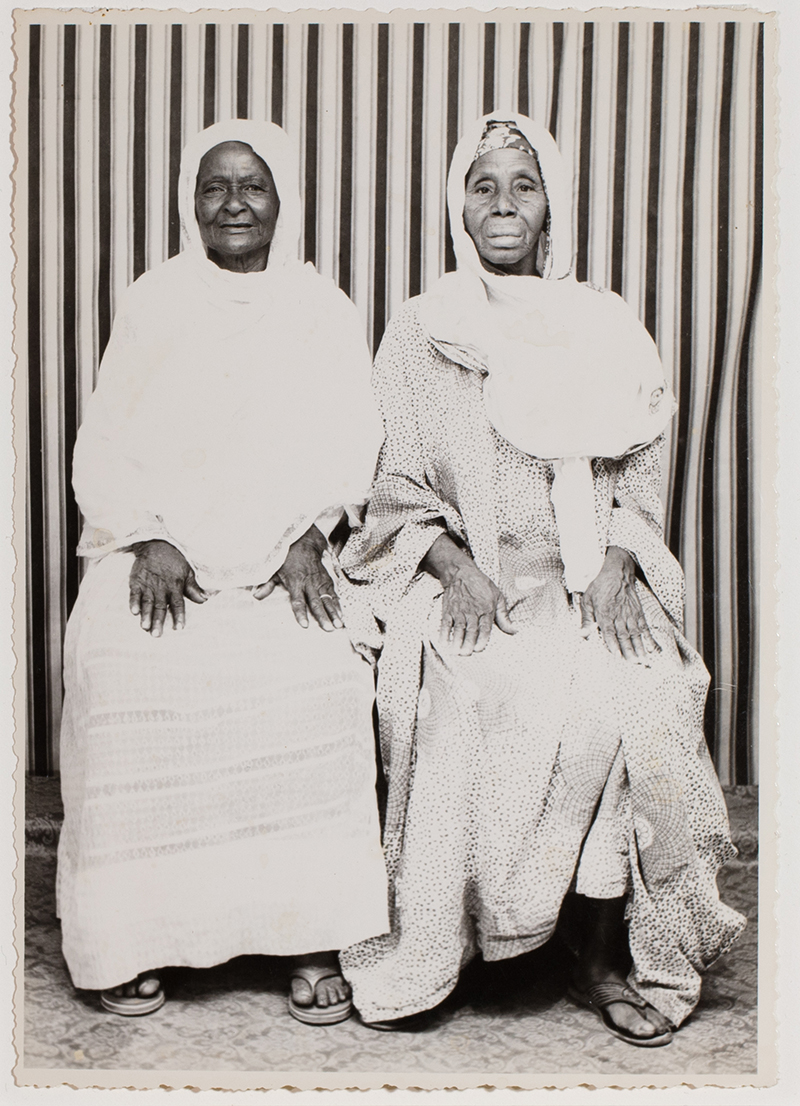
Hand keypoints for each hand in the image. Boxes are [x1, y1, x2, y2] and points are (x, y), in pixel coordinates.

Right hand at [129, 540, 206, 635]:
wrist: (156, 544)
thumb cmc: (174, 560)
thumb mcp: (187, 571)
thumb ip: (193, 588)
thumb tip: (204, 600)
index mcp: (175, 586)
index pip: (177, 604)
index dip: (178, 616)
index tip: (179, 628)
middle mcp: (161, 588)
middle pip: (160, 607)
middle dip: (158, 621)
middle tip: (157, 635)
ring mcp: (147, 585)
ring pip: (147, 602)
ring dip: (146, 615)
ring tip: (144, 627)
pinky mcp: (136, 581)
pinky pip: (134, 593)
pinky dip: (133, 602)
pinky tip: (133, 612)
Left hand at [253, 524, 342, 631]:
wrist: (303, 542)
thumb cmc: (286, 557)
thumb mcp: (273, 569)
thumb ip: (267, 584)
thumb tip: (256, 596)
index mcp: (295, 582)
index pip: (297, 601)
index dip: (301, 613)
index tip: (305, 625)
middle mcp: (309, 582)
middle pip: (316, 602)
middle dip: (323, 616)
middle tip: (328, 629)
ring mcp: (319, 581)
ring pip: (327, 599)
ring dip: (334, 612)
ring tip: (339, 625)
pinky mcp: (327, 579)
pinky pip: (333, 593)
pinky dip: (338, 604)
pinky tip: (341, 615)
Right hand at [422, 533, 515, 655]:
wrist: (461, 573)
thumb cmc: (482, 585)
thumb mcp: (498, 597)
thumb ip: (504, 617)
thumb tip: (515, 630)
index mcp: (486, 610)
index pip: (484, 629)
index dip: (482, 640)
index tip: (479, 649)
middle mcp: (473, 612)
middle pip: (470, 631)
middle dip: (468, 644)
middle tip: (466, 653)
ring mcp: (459, 611)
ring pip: (458, 629)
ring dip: (456, 642)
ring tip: (456, 652)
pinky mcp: (448, 610)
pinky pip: (445, 624)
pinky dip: (444, 634)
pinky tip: (444, 643)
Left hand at [580, 546, 657, 661]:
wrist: (617, 572)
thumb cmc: (599, 587)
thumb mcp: (587, 600)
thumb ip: (585, 619)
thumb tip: (582, 634)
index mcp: (605, 613)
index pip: (609, 632)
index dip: (613, 644)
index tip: (617, 656)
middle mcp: (619, 615)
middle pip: (624, 635)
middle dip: (629, 650)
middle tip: (633, 663)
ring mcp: (630, 614)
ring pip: (635, 633)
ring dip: (640, 647)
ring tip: (643, 660)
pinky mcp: (638, 612)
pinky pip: (644, 627)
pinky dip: (648, 638)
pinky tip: (650, 648)